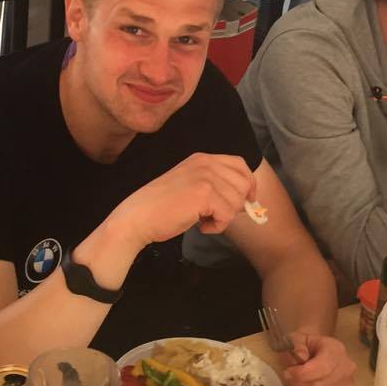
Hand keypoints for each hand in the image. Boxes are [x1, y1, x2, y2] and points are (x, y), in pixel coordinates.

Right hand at [107, 152, 255, 248]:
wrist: (138, 217)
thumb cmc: (162, 207)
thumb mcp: (190, 185)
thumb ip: (214, 184)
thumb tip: (246, 198)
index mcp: (202, 158)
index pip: (240, 164)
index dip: (248, 183)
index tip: (247, 200)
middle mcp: (205, 163)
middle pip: (244, 183)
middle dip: (236, 204)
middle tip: (216, 215)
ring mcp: (205, 177)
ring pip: (237, 201)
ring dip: (223, 217)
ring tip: (203, 220)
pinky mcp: (204, 194)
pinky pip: (227, 215)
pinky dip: (217, 227)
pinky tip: (200, 226)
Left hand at [283, 333, 355, 385]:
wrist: (319, 352)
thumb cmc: (307, 347)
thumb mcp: (297, 339)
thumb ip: (296, 345)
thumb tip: (300, 357)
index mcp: (336, 350)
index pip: (321, 368)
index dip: (300, 374)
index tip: (287, 372)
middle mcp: (347, 369)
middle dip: (298, 385)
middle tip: (291, 379)